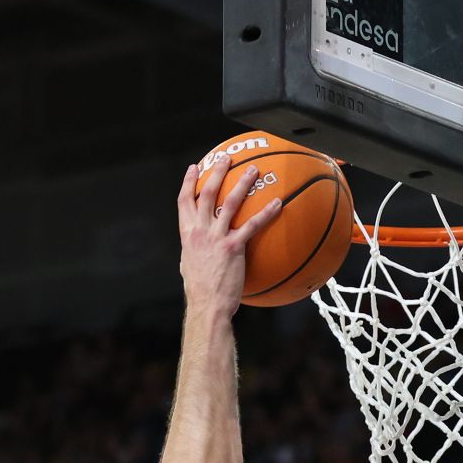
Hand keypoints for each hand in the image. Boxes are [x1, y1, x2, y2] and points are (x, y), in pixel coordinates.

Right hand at [177, 155, 280, 317]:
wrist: (207, 304)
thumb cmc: (200, 290)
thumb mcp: (189, 265)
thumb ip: (195, 250)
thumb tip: (199, 247)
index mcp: (188, 234)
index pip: (184, 201)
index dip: (188, 182)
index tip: (193, 168)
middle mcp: (200, 231)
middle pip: (207, 193)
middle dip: (216, 172)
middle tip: (226, 158)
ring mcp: (216, 238)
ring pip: (229, 202)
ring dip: (242, 184)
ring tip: (254, 171)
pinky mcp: (233, 248)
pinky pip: (253, 225)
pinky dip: (266, 213)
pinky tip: (277, 204)